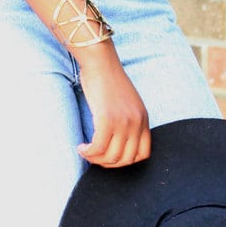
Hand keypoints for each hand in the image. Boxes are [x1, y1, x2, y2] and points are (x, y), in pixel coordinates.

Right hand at [75, 43, 150, 168]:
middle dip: (108, 163)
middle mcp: (136, 123)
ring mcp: (123, 122)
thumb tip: (116, 141)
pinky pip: (98, 148)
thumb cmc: (108, 80)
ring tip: (86, 152)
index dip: (125, 161)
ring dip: (95, 159)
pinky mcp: (107, 120)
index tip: (110, 156)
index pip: (143, 154)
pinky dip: (88, 152)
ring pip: (111, 156)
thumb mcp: (127, 103)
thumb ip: (127, 120)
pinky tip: (81, 147)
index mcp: (144, 119)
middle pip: (125, 159)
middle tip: (95, 156)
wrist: (100, 62)